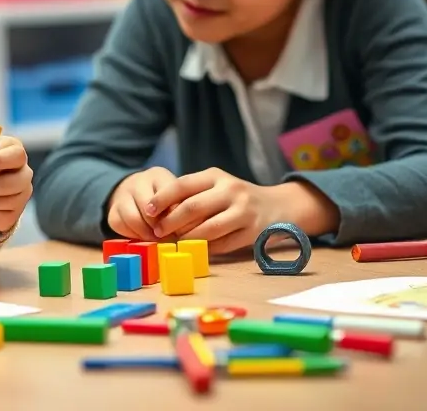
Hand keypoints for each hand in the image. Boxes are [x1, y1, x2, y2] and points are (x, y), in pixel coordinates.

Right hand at [106, 167, 176, 240]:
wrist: (134, 191)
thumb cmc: (163, 197)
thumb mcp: (176, 195)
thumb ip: (181, 207)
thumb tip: (188, 229)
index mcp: (158, 175)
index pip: (167, 194)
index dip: (174, 214)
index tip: (180, 228)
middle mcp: (137, 181)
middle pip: (148, 207)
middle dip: (160, 226)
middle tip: (168, 237)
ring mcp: (122, 195)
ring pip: (133, 218)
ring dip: (147, 233)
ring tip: (157, 239)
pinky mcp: (112, 211)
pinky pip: (121, 226)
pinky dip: (133, 235)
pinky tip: (143, 236)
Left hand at [144, 168, 279, 253]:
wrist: (279, 206)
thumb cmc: (237, 197)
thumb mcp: (217, 186)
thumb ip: (193, 194)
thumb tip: (158, 211)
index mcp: (216, 176)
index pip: (182, 184)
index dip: (162, 198)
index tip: (147, 210)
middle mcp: (230, 191)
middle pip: (192, 207)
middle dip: (170, 222)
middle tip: (157, 231)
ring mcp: (243, 211)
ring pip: (206, 229)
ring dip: (186, 239)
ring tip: (174, 243)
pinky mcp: (252, 232)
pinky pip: (221, 244)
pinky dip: (204, 249)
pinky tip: (195, 250)